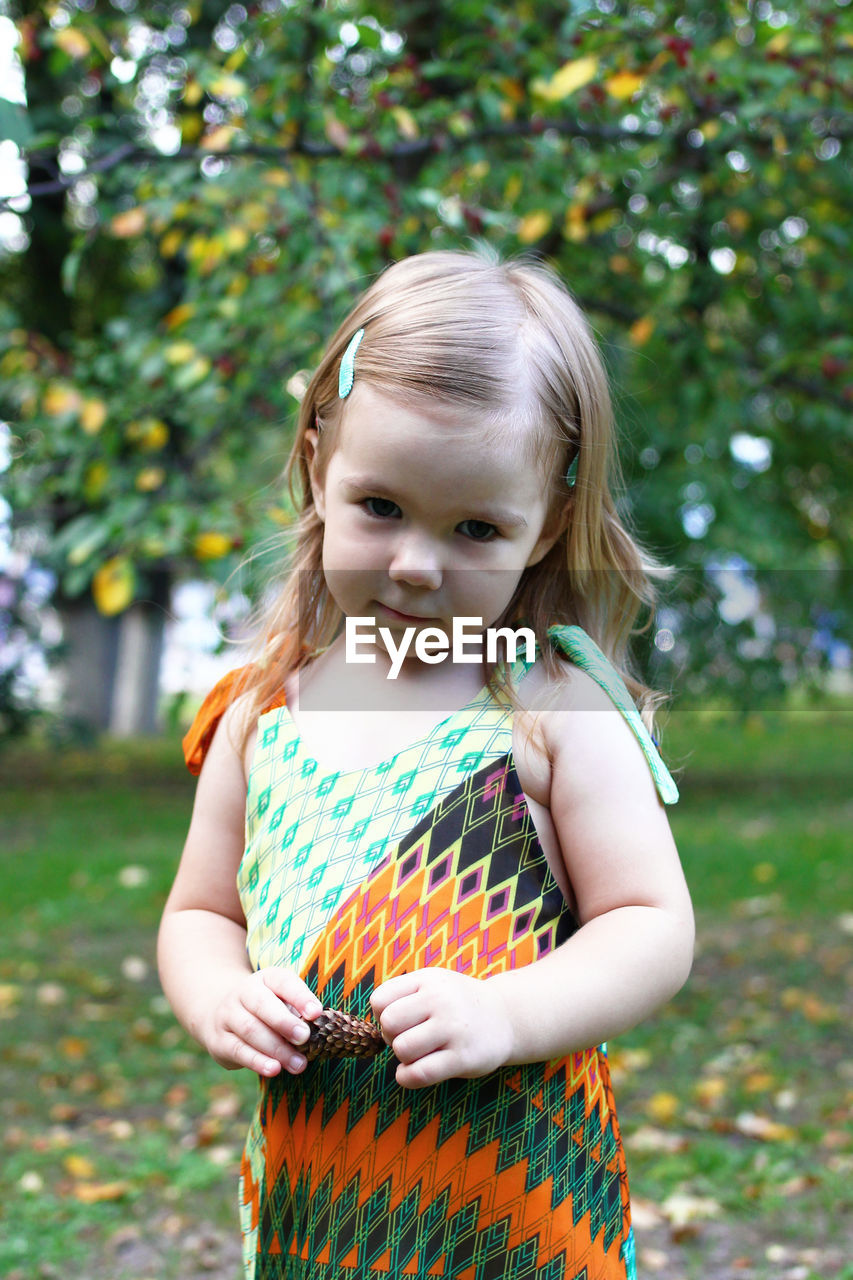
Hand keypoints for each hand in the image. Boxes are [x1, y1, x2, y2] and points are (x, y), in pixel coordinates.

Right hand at [204, 967, 322, 1077]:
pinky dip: (258, 1062)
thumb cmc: (268, 1010)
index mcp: (266, 978)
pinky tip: (275, 1069)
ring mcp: (228, 1015)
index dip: (300, 997)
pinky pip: (239, 1051)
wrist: (223, 1015)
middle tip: (304, 1038)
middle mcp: (244, 992)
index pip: (283, 981)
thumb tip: (318, 1031)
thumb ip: (298, 1013)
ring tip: (298, 1064)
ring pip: (251, 1030)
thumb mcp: (282, 1002)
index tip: (316, 1013)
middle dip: (284, 1022)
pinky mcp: (219, 1040)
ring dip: (276, 1049)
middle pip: (262, 1005)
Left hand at [371, 968, 513, 1088]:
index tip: (401, 1021)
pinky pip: (419, 1074)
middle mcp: (441, 1000)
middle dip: (391, 1037)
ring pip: (402, 1049)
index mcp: (428, 980)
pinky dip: (407, 1078)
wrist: (505, 1017)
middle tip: (409, 1038)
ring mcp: (453, 1028)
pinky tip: (415, 1073)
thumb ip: (402, 995)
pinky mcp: (462, 1058)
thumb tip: (374, 1023)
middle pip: (388, 1024)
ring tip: (419, 1053)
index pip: (380, 1000)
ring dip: (403, 1058)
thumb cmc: (457, 1003)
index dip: (382, 1015)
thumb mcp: (433, 984)